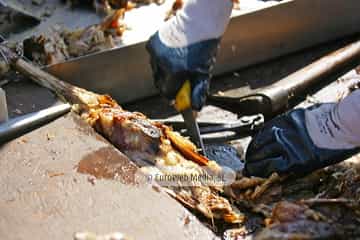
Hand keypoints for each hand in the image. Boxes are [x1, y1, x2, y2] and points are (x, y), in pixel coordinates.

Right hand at [146, 34, 218, 109]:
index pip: (167, 93)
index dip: (173, 96)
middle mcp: (163, 63)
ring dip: (164, 72)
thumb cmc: (204, 47)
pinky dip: (160, 59)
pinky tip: (171, 54)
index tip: (177, 96)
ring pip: (155, 71)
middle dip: (168, 85)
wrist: (199, 23)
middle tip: (178, 81)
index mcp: (176, 72)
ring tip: (177, 63)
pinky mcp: (151, 44)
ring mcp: (155, 52)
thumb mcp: (204, 73)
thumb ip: (198, 92)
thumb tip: (196, 109)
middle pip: (159, 83)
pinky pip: (153, 58)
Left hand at [244, 104, 358, 177]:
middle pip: (259, 146)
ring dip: (254, 165)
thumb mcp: (304, 116)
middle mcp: (282, 132)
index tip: (251, 150)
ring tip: (250, 170)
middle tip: (247, 163)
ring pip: (263, 157)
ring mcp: (288, 146)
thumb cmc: (331, 118)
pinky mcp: (297, 160)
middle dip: (251, 156)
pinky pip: (275, 167)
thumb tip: (282, 131)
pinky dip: (265, 171)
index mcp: (283, 121)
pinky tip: (260, 173)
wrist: (344, 124)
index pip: (261, 134)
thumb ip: (291, 124)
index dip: (254, 144)